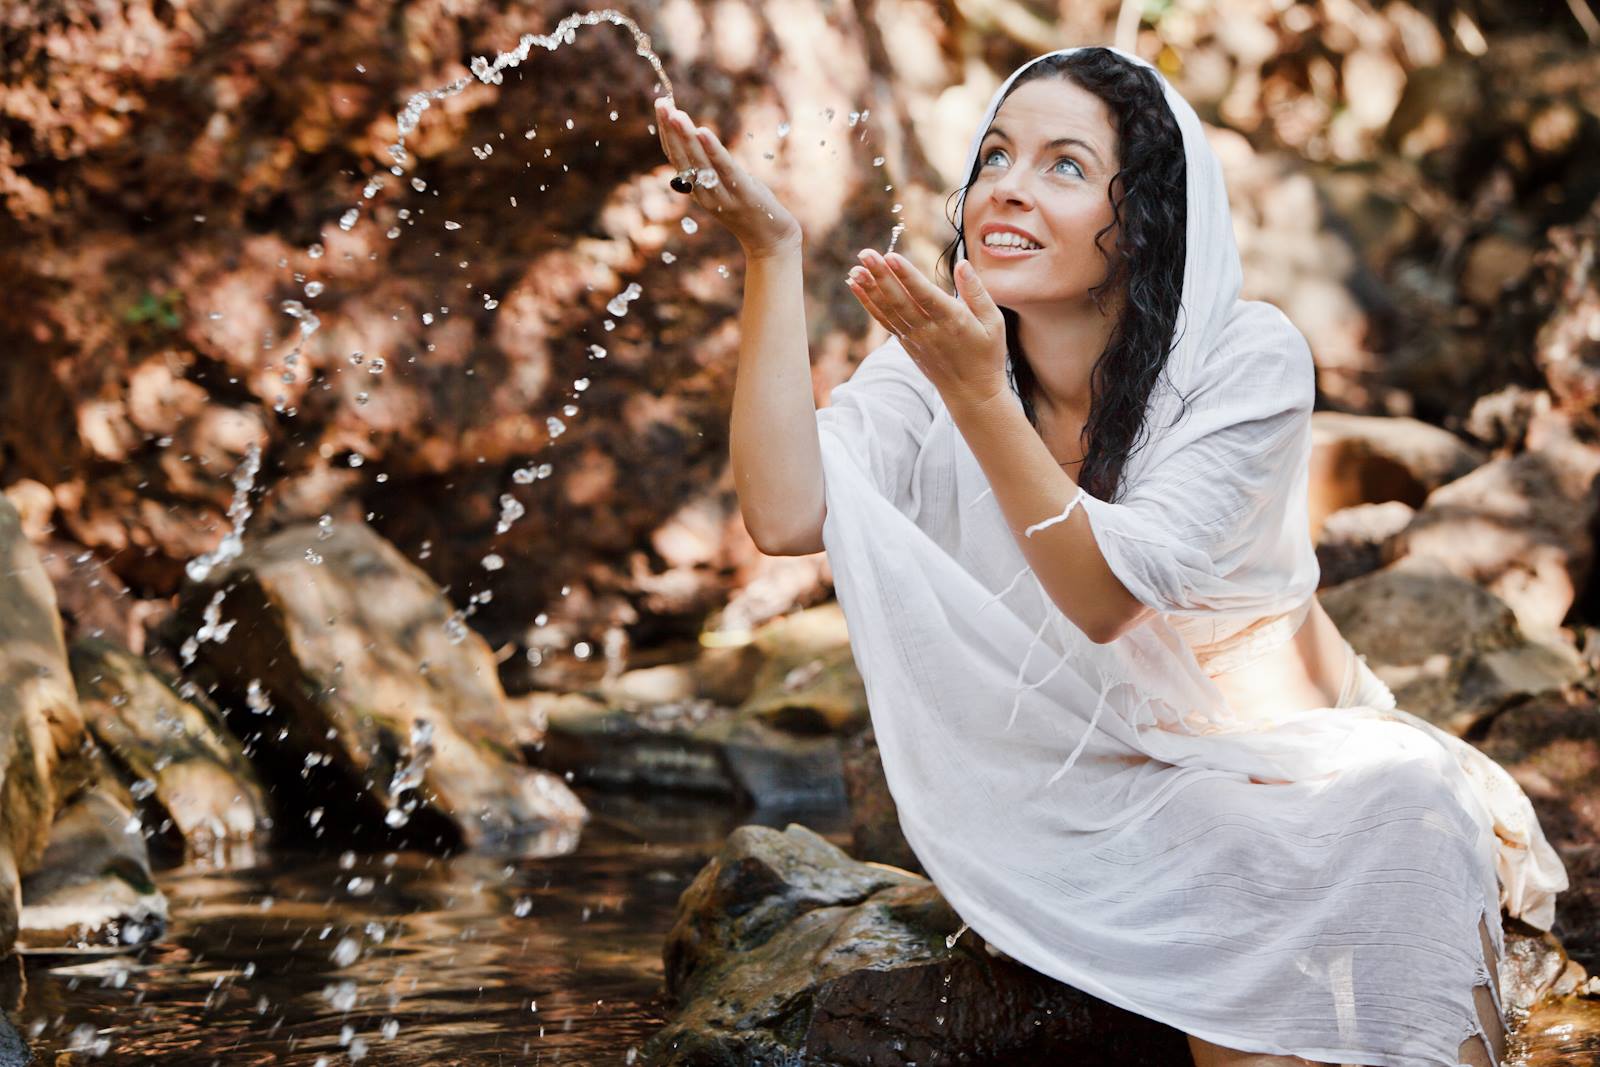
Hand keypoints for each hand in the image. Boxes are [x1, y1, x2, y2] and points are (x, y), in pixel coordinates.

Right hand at [653, 97, 801, 258]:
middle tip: (661, 103)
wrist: (771, 241)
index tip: (661, 104)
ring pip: (699, 162)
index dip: (666, 132)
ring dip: (685, 137)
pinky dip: (712, 150)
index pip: (676, 157)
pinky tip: (703, 131)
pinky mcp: (742, 193)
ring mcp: (722, 194)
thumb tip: (697, 138)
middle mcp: (704, 193)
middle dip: (670, 129)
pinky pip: (724, 169)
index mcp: (697, 190)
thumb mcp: (725, 186)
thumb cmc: (749, 209)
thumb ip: (710, 168)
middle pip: (682, 158)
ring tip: (676, 114)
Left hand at [846, 250, 1007, 405]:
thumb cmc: (986, 354)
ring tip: (854, 268)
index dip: (906, 276)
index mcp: (952, 321)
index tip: (890, 257)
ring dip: (869, 288)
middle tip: (865, 254)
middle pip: (900, 300)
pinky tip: (855, 285)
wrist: (971, 393)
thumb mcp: (993, 322)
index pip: (925, 295)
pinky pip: (884, 320)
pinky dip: (868, 302)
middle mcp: (929, 330)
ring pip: (888, 310)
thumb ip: (976, 292)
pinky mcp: (905, 342)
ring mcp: (914, 338)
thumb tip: (962, 263)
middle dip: (881, 276)